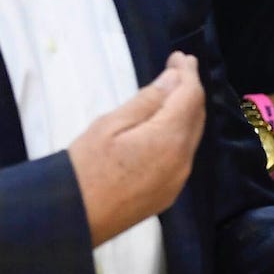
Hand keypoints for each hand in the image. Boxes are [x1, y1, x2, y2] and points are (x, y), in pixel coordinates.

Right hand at [69, 51, 205, 246]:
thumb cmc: (85, 166)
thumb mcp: (110, 124)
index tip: (179, 56)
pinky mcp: (168, 193)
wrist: (76, 217)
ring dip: (187, 112)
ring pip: (191, 137)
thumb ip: (146, 101)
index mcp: (169, 139)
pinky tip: (165, 126)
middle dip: (190, 90)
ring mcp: (178, 180)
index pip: (190, 97)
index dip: (187, 73)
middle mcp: (183, 160)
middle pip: (197, 117)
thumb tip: (173, 80)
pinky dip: (180, 133)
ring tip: (173, 92)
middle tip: (178, 68)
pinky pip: (182, 154)